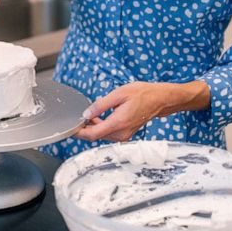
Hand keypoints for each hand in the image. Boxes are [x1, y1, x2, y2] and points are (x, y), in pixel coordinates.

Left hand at [77, 80, 210, 142]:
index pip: (92, 134)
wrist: (160, 99)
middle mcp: (121, 133)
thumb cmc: (143, 94)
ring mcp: (124, 135)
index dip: (79, 132)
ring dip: (93, 127)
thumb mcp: (119, 94)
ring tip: (88, 114)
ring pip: (102, 135)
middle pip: (96, 136)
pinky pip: (109, 133)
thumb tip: (86, 113)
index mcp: (118, 123)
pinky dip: (101, 127)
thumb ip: (101, 105)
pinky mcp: (126, 134)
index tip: (71, 127)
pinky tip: (98, 117)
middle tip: (78, 117)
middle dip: (85, 128)